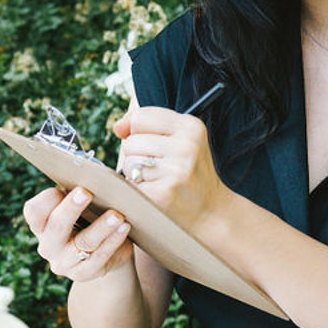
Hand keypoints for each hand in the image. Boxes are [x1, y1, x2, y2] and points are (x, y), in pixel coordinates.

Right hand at [22, 185, 131, 282]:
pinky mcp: (84, 273)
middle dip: (71, 208)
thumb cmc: (89, 219)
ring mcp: (64, 262)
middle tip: (86, 192)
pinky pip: (101, 256)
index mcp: (41, 224)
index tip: (61, 187)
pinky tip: (124, 227)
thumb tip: (95, 179)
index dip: (46, 199)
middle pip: (57, 226)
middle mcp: (48, 245)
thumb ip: (79, 194)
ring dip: (102, 226)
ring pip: (84, 242)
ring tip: (117, 214)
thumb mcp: (81, 207)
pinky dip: (114, 240)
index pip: (34, 211)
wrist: (103, 253)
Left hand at [113, 107, 222, 227]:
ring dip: (135, 174)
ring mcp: (175, 170)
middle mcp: (186, 146)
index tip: (147, 144)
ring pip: (128, 163)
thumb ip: (147, 124)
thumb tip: (118, 127)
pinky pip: (130, 184)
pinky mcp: (163, 193)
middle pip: (130, 142)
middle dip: (137, 156)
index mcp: (190, 126)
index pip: (140, 117)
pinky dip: (137, 190)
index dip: (136, 131)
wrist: (210, 210)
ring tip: (158, 180)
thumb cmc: (188, 172)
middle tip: (159, 168)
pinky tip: (155, 193)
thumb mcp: (180, 138)